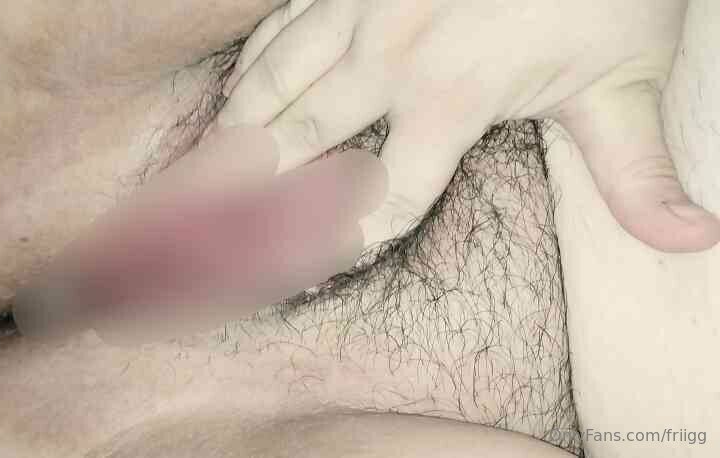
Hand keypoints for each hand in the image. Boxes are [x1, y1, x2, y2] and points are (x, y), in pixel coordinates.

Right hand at [216, 0, 719, 251]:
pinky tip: (239, 95)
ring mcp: (360, 8)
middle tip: (198, 238)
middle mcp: (390, 55)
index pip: (383, 198)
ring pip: (273, 81)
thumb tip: (695, 243)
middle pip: (297, 141)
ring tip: (197, 180)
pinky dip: (251, 68)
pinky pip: (280, 26)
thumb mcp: (626, 81)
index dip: (338, 248)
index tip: (303, 280)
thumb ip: (641, 174)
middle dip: (244, 197)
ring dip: (234, 134)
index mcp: (452, 94)